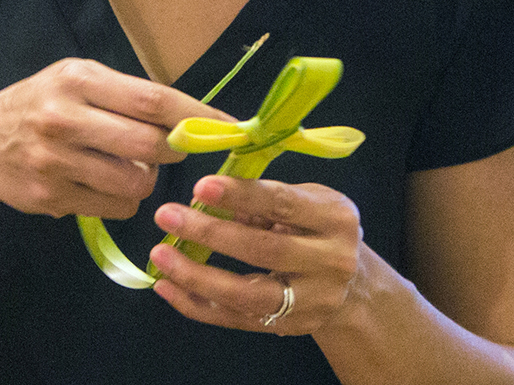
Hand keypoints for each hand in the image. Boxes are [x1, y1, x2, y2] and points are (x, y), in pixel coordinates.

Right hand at [0, 58, 233, 218]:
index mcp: (77, 80)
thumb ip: (124, 96)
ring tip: (125, 166)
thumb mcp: (74, 81)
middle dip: (173, 150)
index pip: (151, 100)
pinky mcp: (50, 198)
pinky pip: (115, 207)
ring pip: (136, 182)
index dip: (197, 117)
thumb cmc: (37, 106)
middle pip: (149, 144)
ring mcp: (55, 162)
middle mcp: (64, 119)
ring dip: (145, 178)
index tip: (230, 128)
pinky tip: (100, 185)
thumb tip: (189, 120)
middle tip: (170, 148)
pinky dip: (121, 199)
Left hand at [149, 175, 362, 334]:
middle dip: (210, 233)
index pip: (283, 203)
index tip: (200, 186)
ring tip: (161, 255)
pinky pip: (234, 318)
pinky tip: (167, 285)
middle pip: (263, 250)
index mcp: (335, 219)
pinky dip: (196, 304)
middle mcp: (330, 262)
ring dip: (196, 276)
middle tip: (167, 215)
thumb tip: (205, 199)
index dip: (240, 194)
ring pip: (246, 294)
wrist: (353, 285)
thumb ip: (261, 201)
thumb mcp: (305, 203)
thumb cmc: (317, 230)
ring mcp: (311, 301)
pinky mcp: (288, 326)